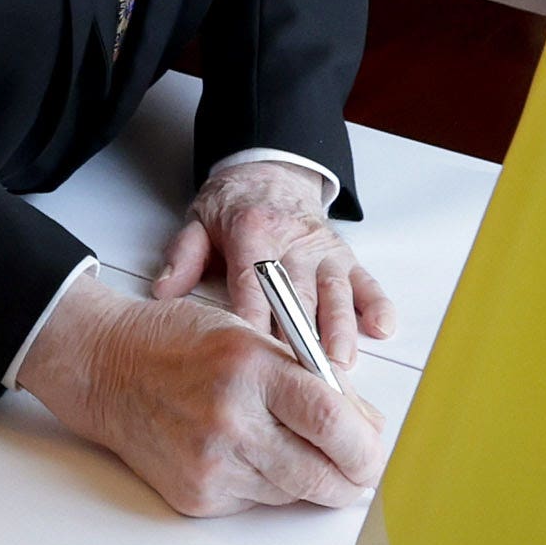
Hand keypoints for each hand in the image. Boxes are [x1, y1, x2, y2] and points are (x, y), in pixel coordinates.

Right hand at [16, 283, 385, 516]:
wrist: (106, 370)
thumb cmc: (177, 343)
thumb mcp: (250, 335)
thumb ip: (309, 376)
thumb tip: (363, 424)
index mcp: (250, 368)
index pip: (328, 418)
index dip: (365, 445)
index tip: (376, 451)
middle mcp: (230, 420)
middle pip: (319, 473)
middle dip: (351, 477)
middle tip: (361, 469)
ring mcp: (210, 464)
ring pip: (293, 492)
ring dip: (308, 476)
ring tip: (290, 443)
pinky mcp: (197, 495)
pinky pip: (258, 501)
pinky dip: (268, 483)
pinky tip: (247, 452)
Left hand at [154, 161, 395, 372]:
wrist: (270, 171)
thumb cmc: (234, 206)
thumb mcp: (199, 220)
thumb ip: (183, 254)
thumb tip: (164, 290)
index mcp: (251, 232)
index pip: (252, 282)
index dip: (254, 317)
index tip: (254, 354)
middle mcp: (291, 241)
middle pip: (298, 293)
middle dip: (302, 335)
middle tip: (303, 373)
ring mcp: (322, 250)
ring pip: (334, 291)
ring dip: (339, 327)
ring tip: (341, 362)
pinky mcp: (345, 256)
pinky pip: (366, 280)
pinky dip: (377, 304)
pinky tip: (382, 328)